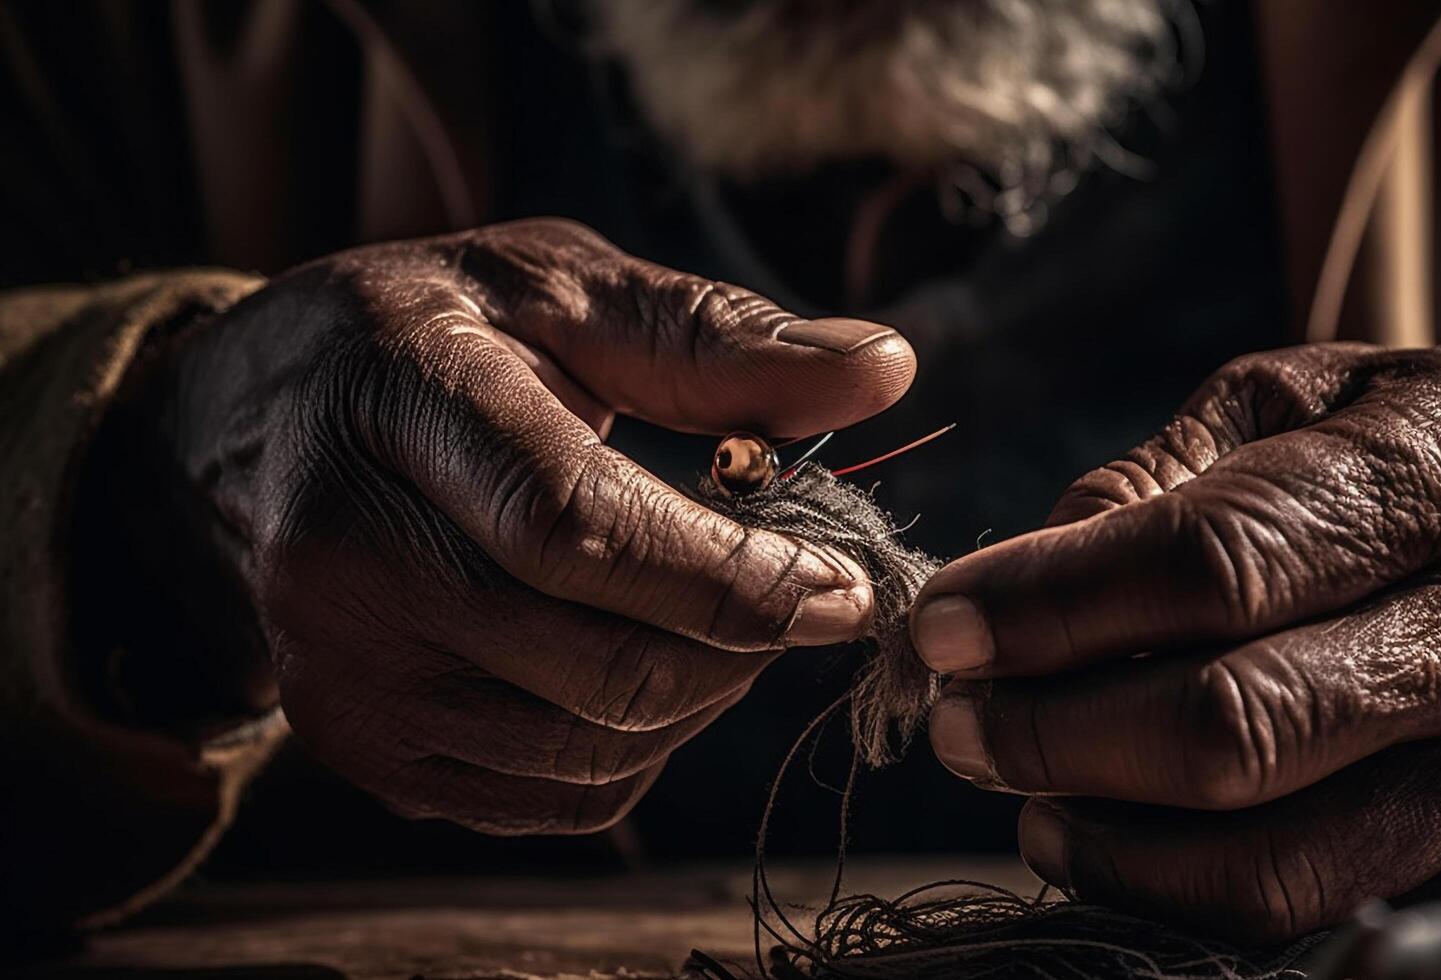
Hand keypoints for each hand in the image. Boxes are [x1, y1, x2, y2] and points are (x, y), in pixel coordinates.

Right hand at [98, 218, 913, 833]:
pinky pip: (555, 799)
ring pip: (590, 749)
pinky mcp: (362, 747)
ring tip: (722, 619)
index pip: (574, 527)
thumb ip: (716, 337)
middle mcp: (340, 554)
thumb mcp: (563, 289)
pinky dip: (642, 749)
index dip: (730, 573)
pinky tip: (645, 661)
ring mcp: (341, 669)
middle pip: (596, 663)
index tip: (842, 579)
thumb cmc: (440, 339)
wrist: (265, 425)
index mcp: (398, 402)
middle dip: (743, 645)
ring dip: (704, 698)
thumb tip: (882, 369)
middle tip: (802, 594)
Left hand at [909, 344, 1440, 940]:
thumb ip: (1166, 472)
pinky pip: (1323, 915)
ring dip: (1106, 845)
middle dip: (1054, 736)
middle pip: (1231, 728)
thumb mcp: (1314, 395)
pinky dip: (1188, 898)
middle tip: (961, 724)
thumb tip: (1027, 567)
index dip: (1053, 604)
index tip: (942, 623)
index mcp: (1439, 479)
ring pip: (1274, 864)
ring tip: (1028, 797)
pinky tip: (1125, 842)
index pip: (1213, 563)